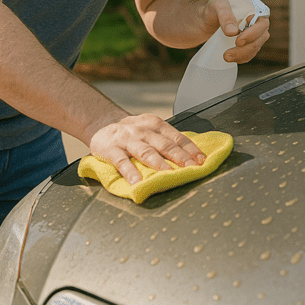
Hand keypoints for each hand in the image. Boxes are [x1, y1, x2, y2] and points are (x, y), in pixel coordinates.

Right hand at [87, 113, 205, 183]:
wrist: (101, 123)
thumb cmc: (132, 131)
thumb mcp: (151, 130)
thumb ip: (166, 141)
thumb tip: (191, 158)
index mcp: (156, 125)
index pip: (177, 137)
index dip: (191, 149)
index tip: (202, 160)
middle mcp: (143, 130)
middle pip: (165, 144)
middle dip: (180, 157)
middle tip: (191, 168)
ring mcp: (127, 139)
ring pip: (145, 151)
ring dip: (158, 163)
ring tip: (168, 173)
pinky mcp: (111, 149)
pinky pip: (121, 161)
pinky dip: (129, 171)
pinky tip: (136, 181)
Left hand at [206, 0, 271, 63]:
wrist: (206, 20)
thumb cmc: (213, 9)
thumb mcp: (217, 6)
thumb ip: (225, 16)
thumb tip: (233, 32)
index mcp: (254, 8)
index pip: (262, 22)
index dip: (254, 33)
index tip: (238, 41)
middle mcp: (257, 21)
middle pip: (261, 37)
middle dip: (245, 49)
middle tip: (228, 54)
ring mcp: (255, 33)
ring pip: (256, 47)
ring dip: (243, 55)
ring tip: (226, 57)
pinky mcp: (249, 43)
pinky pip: (251, 53)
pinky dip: (243, 58)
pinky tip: (233, 58)